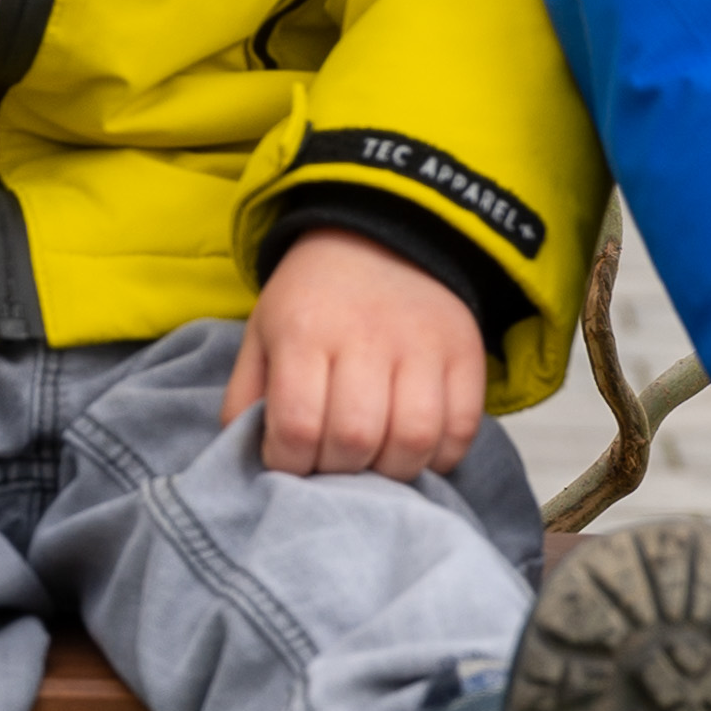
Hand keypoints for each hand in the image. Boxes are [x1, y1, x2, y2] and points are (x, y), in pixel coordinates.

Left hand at [219, 231, 487, 480]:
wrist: (381, 239)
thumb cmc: (313, 301)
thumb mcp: (262, 334)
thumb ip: (245, 398)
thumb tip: (249, 461)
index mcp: (304, 331)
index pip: (297, 427)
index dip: (290, 464)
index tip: (290, 461)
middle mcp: (366, 335)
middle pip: (355, 439)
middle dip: (339, 471)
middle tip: (332, 463)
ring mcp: (423, 345)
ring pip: (413, 439)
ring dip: (390, 471)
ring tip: (374, 464)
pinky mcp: (465, 354)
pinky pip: (461, 428)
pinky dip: (439, 457)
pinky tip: (414, 451)